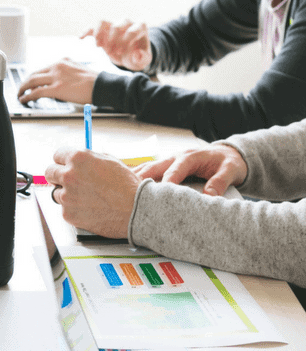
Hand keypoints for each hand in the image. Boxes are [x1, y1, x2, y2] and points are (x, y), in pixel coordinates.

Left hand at [17, 58, 97, 104]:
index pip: (42, 69)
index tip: (29, 83)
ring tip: (20, 95)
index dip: (33, 77)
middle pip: (34, 74)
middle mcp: (57, 66)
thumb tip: (55, 84)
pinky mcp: (56, 88)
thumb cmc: (94, 82)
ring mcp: (56, 76)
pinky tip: (24, 100)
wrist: (103, 85)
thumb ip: (65, 74)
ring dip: (23, 89)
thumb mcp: (77, 71)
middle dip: (25, 82)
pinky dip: (27, 96)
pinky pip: (36, 92)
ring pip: (32, 81)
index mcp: (63, 61)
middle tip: (21, 89)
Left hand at [45, 148, 140, 237]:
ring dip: (66, 194)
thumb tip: (79, 158)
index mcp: (78, 158)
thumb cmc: (127, 186)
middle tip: (69, 181)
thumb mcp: (109, 161)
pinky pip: (65, 209)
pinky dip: (74, 209)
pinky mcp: (68, 213)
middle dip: (58, 175)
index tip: (66, 165)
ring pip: (56, 192)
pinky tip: (90, 208)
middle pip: (50, 172)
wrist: (136, 210)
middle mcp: (68, 175)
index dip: (63, 161)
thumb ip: (90, 158)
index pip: (57, 155)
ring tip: (86, 197)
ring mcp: (66, 196)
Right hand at [82, 20, 151, 71]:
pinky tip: (80, 38)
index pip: (131, 30)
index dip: (124, 42)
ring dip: (99, 35)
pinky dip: (86, 32)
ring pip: (103, 22)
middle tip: (111, 53)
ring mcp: (113, 25)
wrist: (130, 56)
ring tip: (98, 47)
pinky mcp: (103, 30)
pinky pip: (92, 27)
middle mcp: (126, 23)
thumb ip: (143, 58)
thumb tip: (137, 54)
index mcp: (139, 27)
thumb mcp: (143, 60)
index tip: (120, 52)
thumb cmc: (138, 56)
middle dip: (112, 41)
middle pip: (116, 26)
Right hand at [133, 144, 247, 195]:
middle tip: (129, 193)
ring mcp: (168, 161)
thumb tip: (209, 196)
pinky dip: (135, 177)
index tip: (158, 195)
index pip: (174, 170)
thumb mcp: (231, 170)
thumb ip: (220, 182)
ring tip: (119, 190)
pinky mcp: (164, 166)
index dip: (165, 182)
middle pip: (153, 167)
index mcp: (189, 157)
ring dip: (133, 178)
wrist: (227, 155)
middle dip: (141, 180)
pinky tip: (123, 186)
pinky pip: (147, 170)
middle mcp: (175, 157)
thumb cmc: (228, 162)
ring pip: (146, 168)